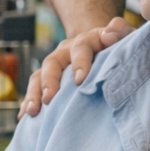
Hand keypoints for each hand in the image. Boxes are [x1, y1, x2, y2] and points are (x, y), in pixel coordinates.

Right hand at [19, 17, 133, 117]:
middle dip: (49, 81)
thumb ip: (122, 32)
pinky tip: (24, 118)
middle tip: (49, 98)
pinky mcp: (47, 79)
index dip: (80, 62)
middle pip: (53, 62)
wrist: (101, 43)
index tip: (80, 79)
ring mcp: (55, 65)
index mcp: (87, 41)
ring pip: (39, 76)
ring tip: (32, 111)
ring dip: (34, 93)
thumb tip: (110, 35)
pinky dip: (28, 102)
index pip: (81, 48)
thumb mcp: (125, 37)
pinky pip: (34, 89)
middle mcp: (66, 51)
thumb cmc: (117, 47)